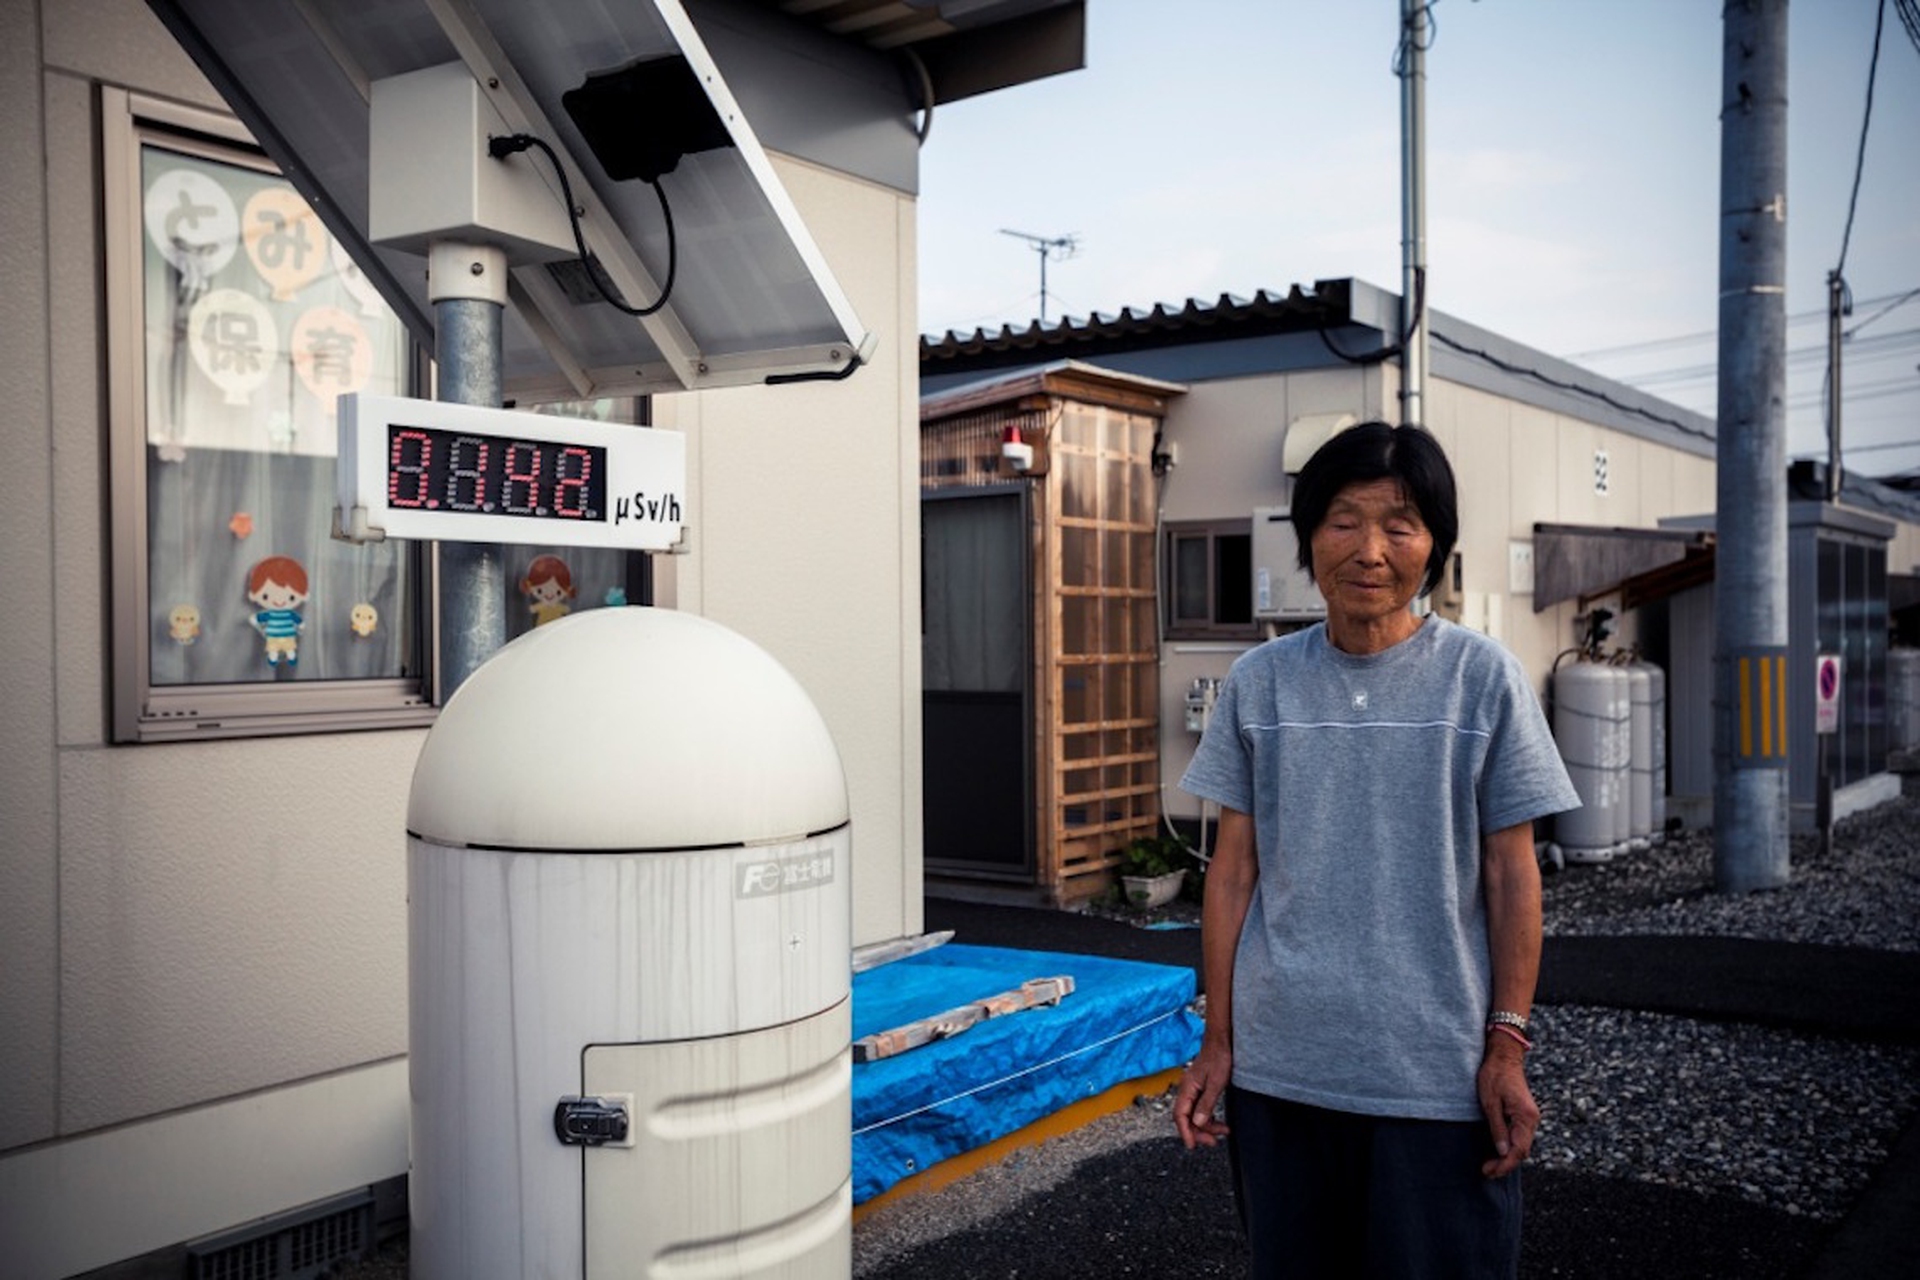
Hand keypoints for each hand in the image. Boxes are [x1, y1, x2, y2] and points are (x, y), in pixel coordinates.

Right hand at [1174, 1037, 1232, 1148]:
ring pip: (1194, 1115)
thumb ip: (1206, 1103)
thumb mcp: (1216, 1082)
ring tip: (1223, 1132)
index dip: (1185, 1132)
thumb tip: (1198, 1122)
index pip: (1180, 1116)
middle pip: (1186, 1118)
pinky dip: (1209, 1118)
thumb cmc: (1218, 1057)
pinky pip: (1200, 1109)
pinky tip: (1219, 1122)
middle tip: (1214, 1141)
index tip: (1192, 1145)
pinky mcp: (1200, 1089)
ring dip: (1206, 1126)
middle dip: (1199, 1132)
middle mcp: (1187, 1090)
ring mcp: (1193, 1090)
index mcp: (1187, 1088)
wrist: (1221, 1041)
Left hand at [1476, 1038, 1538, 1178]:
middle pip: (1522, 1151)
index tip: (1489, 1172)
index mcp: (1525, 1117)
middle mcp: (1532, 1119)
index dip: (1505, 1165)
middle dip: (1505, 1165)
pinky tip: (1498, 1152)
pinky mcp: (1524, 1115)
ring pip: (1522, 1146)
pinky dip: (1510, 1148)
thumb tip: (1503, 1152)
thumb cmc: (1494, 1075)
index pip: (1519, 1150)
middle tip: (1486, 1172)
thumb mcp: (1490, 1102)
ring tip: (1490, 1166)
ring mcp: (1530, 1117)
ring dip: (1508, 1158)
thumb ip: (1497, 1128)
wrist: (1504, 1056)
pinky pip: (1520, 1137)